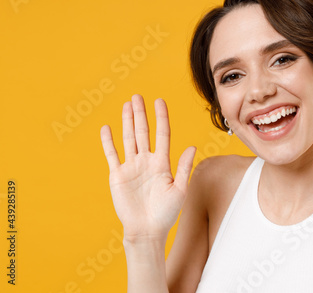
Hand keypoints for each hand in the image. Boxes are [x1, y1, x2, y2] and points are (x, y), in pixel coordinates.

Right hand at [100, 94, 195, 242]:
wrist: (147, 230)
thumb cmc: (166, 213)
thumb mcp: (179, 189)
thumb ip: (184, 167)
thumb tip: (192, 146)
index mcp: (162, 163)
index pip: (162, 134)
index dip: (161, 117)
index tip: (159, 101)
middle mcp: (146, 161)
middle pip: (143, 132)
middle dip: (141, 114)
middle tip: (137, 96)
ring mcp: (131, 167)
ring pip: (129, 138)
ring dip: (127, 122)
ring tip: (126, 105)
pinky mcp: (117, 175)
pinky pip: (112, 154)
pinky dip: (108, 141)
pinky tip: (107, 128)